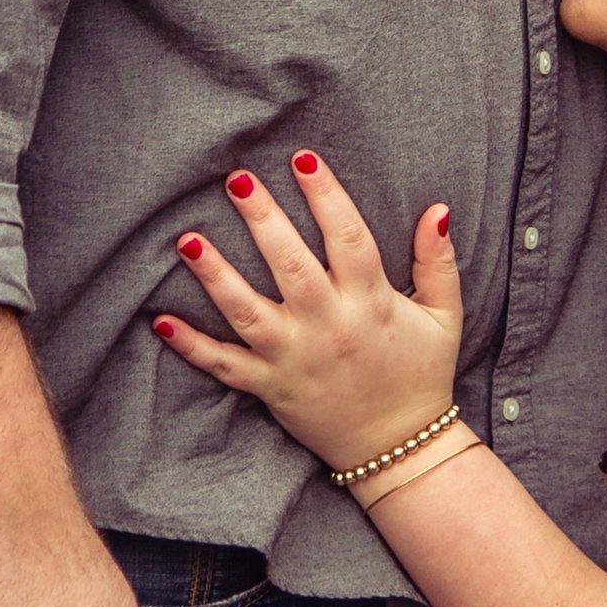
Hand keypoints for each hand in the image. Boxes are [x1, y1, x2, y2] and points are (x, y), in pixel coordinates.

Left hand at [158, 152, 462, 473]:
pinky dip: (192, 347)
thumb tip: (438, 210)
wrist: (399, 448)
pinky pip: (225, 366)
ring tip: (188, 241)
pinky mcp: (271, 388)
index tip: (303, 158)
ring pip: (248, 312)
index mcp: (371, 303)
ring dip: (216, 276)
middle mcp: (329, 327)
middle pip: (290, 265)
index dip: (326, 195)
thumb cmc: (420, 375)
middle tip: (236, 180)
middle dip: (262, 219)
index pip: (348, 237)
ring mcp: (294, 359)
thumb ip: (438, 263)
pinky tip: (162, 322)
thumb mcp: (444, 317)